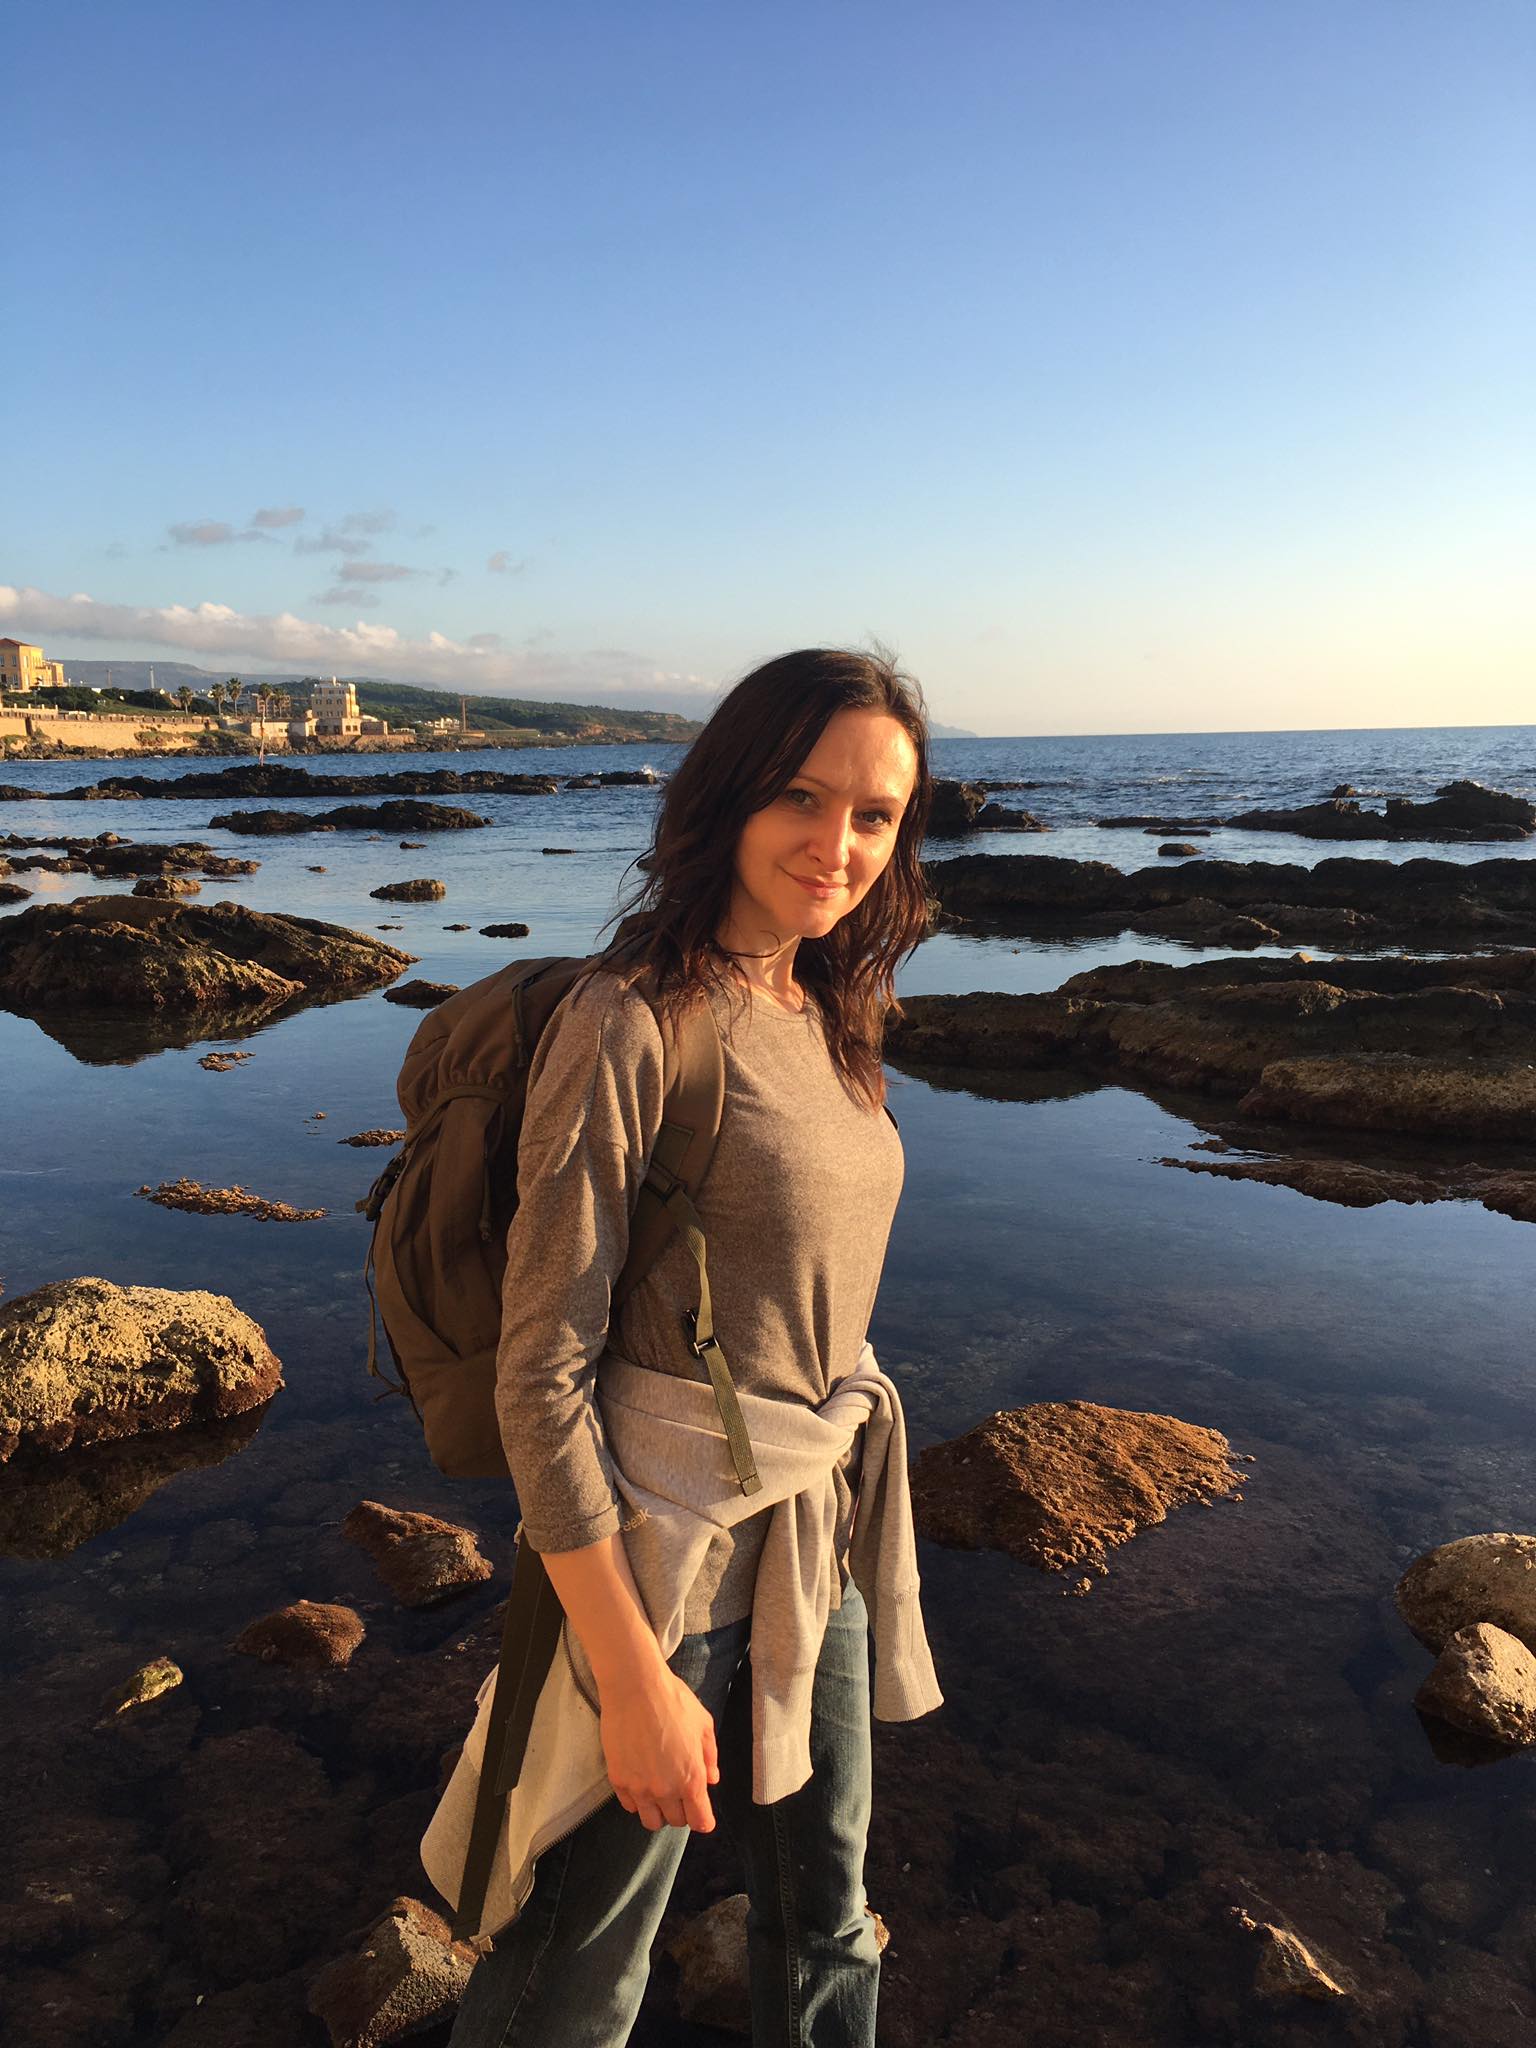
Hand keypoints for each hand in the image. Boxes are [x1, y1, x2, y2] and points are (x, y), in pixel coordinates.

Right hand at [598, 1663, 719, 1832]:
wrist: (635, 1687)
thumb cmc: (673, 1701)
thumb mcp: (703, 1724)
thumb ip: (710, 1756)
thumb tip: (711, 1779)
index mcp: (691, 1778)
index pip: (700, 1821)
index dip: (704, 1819)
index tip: (701, 1813)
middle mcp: (666, 1790)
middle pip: (676, 1822)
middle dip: (681, 1810)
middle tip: (679, 1791)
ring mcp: (639, 1788)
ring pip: (651, 1821)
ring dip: (658, 1811)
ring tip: (658, 1791)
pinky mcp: (618, 1780)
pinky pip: (629, 1805)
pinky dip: (637, 1800)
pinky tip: (640, 1780)